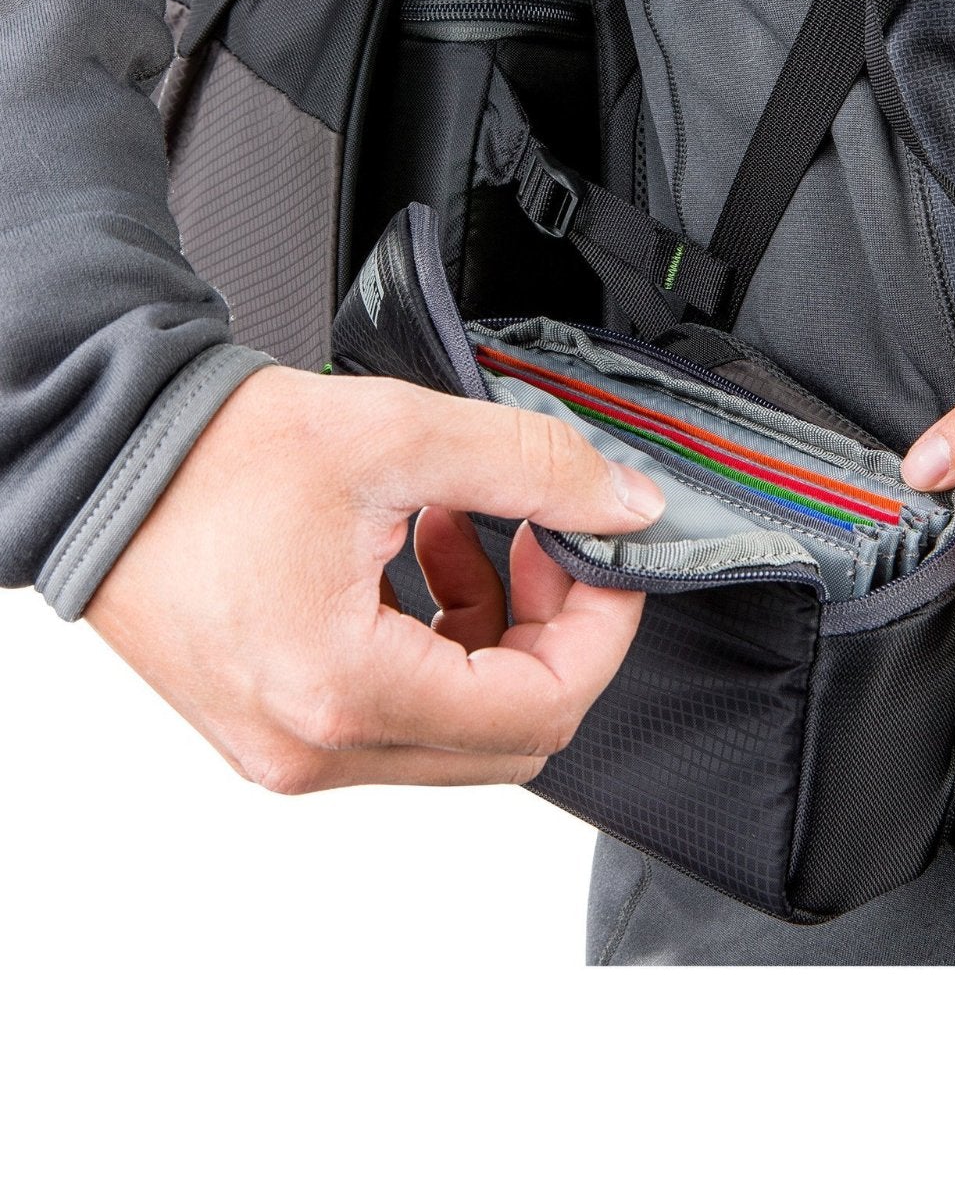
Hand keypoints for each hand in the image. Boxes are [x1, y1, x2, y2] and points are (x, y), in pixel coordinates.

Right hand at [86, 365, 664, 790]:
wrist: (100, 461)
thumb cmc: (210, 457)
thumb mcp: (400, 436)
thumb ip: (534, 467)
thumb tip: (624, 506)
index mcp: (346, 693)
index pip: (543, 707)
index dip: (600, 629)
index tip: (604, 558)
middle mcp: (316, 747)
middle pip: (510, 732)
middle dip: (551, 628)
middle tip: (543, 540)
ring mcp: (292, 749)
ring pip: (460, 726)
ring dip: (492, 630)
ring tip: (464, 529)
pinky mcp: (279, 728)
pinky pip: (402, 715)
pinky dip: (438, 640)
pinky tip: (423, 553)